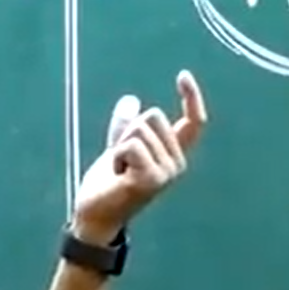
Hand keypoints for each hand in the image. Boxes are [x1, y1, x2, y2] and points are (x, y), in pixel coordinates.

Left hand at [72, 69, 208, 242]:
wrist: (94, 214)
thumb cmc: (109, 185)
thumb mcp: (118, 147)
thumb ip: (125, 125)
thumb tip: (130, 99)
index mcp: (173, 154)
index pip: (194, 123)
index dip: (192, 97)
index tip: (183, 75)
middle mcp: (176, 164)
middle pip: (153, 116)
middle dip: (128, 131)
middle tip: (122, 161)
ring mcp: (167, 173)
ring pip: (139, 128)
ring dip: (119, 146)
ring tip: (120, 170)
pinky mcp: (152, 179)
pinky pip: (130, 144)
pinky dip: (116, 155)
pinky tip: (117, 175)